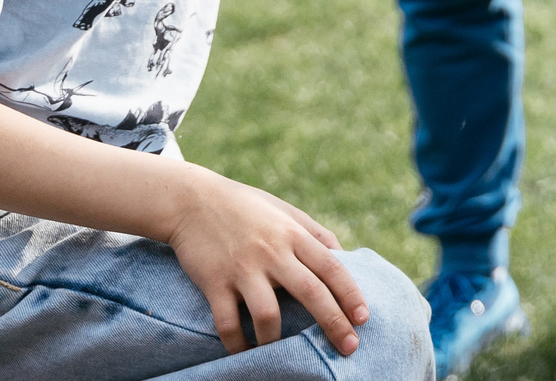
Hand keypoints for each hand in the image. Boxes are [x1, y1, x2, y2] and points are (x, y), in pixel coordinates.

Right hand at [163, 165, 369, 354]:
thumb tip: (345, 257)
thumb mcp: (285, 211)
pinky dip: (238, 344)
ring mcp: (242, 268)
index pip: (331, 267)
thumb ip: (315, 233)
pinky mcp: (214, 282)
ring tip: (285, 355)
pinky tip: (246, 353)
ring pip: (268, 314)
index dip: (351, 294)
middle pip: (310, 292)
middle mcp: (272, 251)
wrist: (191, 200)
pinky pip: (228, 323)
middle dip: (333, 322)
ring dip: (277, 341)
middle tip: (349, 347)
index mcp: (293, 234)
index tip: (364, 318)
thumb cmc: (245, 207)